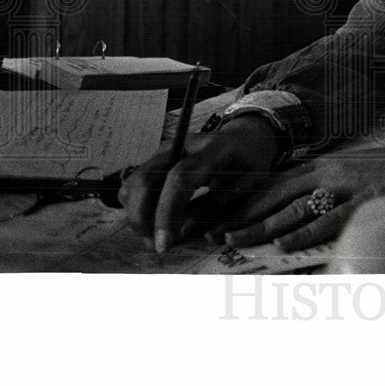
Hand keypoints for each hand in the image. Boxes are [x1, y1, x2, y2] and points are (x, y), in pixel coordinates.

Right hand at [118, 114, 284, 252]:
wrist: (244, 138)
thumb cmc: (249, 163)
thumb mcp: (250, 184)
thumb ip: (221, 206)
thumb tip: (184, 231)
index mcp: (211, 149)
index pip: (180, 177)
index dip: (167, 212)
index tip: (165, 244)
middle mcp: (181, 146)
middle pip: (145, 179)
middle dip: (142, 219)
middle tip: (157, 246)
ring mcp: (165, 151)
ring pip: (134, 182)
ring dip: (137, 215)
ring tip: (154, 237)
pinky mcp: (156, 159)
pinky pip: (134, 184)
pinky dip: (136, 207)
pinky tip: (153, 222)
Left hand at [209, 130, 384, 251]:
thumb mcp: (346, 176)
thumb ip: (319, 192)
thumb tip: (291, 218)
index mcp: (318, 167)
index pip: (269, 185)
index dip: (239, 199)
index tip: (213, 213)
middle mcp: (325, 174)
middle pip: (272, 196)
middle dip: (238, 214)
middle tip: (211, 231)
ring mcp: (343, 187)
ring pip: (291, 209)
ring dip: (259, 225)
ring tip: (233, 239)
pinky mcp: (363, 202)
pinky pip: (329, 219)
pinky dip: (304, 231)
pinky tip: (283, 242)